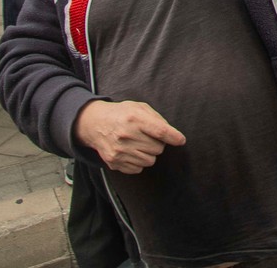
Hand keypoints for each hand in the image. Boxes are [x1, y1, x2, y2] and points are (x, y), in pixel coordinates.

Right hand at [72, 99, 186, 173]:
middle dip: (158, 143)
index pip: (160, 131)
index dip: (173, 137)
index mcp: (134, 118)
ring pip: (150, 160)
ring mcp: (119, 151)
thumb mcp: (139, 107)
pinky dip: (139, 161)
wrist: (95, 124)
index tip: (181, 140)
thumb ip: (156, 118)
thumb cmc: (121, 114)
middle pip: (157, 148)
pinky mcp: (114, 162)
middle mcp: (126, 135)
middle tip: (148, 137)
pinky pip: (138, 168)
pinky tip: (131, 151)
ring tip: (139, 144)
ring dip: (149, 153)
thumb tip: (172, 134)